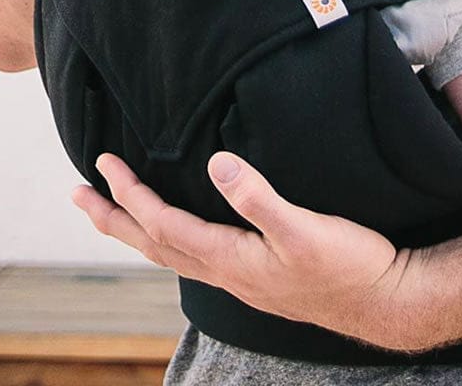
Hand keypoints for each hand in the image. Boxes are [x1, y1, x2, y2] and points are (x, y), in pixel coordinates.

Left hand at [72, 152, 421, 350]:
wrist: (384, 300)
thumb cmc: (346, 265)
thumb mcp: (303, 228)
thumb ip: (257, 197)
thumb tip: (215, 162)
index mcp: (229, 258)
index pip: (163, 224)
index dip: (130, 194)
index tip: (104, 165)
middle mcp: (225, 272)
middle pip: (154, 245)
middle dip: (114, 217)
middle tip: (78, 195)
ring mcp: (240, 278)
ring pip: (172, 254)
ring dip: (137, 229)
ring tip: (114, 212)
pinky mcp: (257, 276)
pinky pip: (195, 257)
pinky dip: (171, 240)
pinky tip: (179, 235)